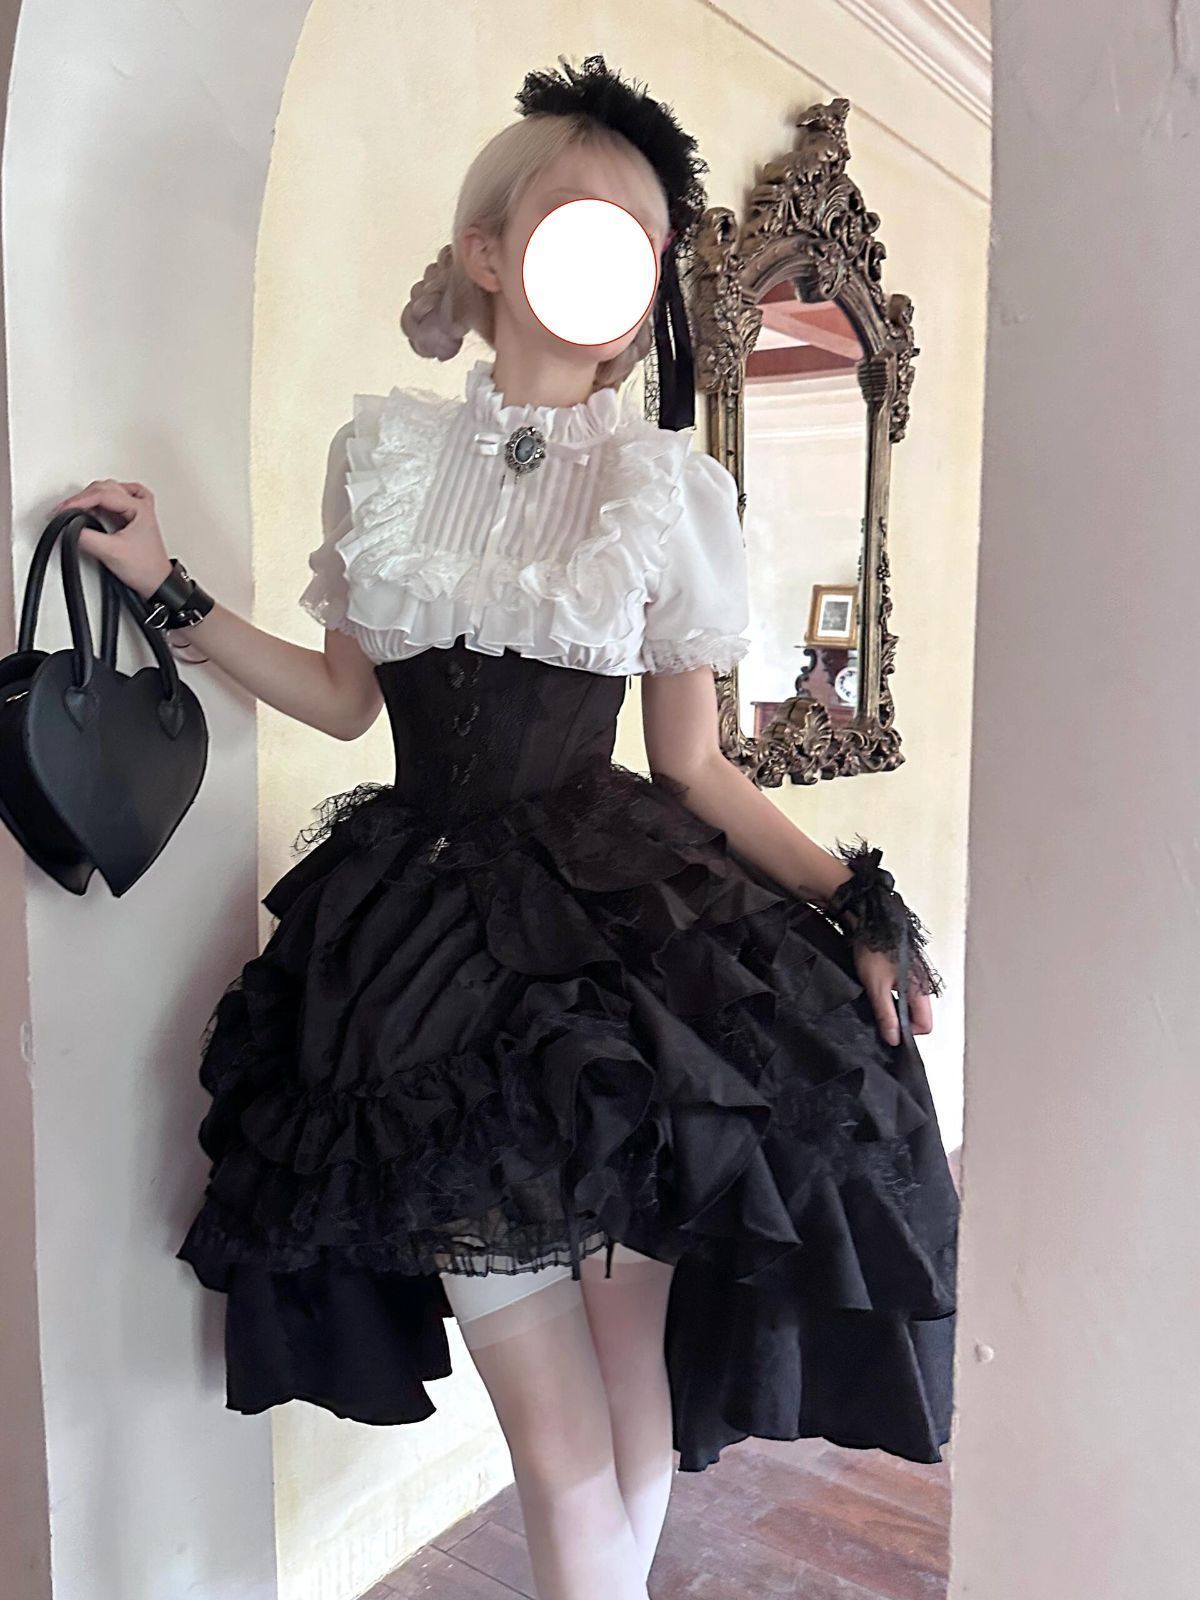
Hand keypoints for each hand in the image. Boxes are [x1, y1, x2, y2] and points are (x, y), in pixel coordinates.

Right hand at [47, 479, 173, 601]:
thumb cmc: (145, 568)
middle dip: (81, 498)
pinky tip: (90, 508)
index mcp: (140, 507)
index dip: (79, 501)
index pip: (103, 494)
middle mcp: (140, 504)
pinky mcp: (130, 517)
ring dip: (88, 497)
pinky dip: (97, 501)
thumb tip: (70, 528)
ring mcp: (136, 509)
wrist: (157, 584)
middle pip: (104, 488)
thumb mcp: (111, 553)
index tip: (63, 510)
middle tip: (64, 510)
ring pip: (107, 491)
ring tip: (74, 510)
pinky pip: (111, 499)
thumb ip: (87, 538)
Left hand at [853, 943, 934, 1046]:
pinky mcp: (904, 968)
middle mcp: (922, 982)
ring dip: (894, 1006)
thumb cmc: (874, 946)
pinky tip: (877, 986)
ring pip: (909, 1003)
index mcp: (921, 988)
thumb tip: (894, 1038)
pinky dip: (891, 994)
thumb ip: (886, 1014)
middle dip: (900, 1020)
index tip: (889, 1029)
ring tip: (877, 997)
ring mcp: (914, 974)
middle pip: (918, 1016)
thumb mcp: (876, 986)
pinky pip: (903, 991)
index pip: (926, 1025)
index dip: (907, 1032)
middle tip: (880, 1013)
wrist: (868, 919)